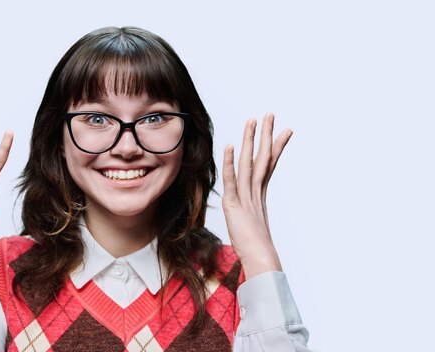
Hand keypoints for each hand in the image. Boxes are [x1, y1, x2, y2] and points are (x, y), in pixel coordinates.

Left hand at [221, 113, 292, 277]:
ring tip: (254, 120)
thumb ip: (248, 215)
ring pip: (250, 163)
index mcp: (259, 195)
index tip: (285, 131)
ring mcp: (247, 197)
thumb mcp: (249, 226)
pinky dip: (231, 163)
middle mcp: (256, 192)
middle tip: (271, 115)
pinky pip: (233, 180)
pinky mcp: (235, 205)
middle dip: (267, 135)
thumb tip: (249, 214)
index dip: (276, 147)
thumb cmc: (256, 249)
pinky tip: (230, 146)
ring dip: (251, 140)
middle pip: (263, 158)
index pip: (269, 165)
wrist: (261, 261)